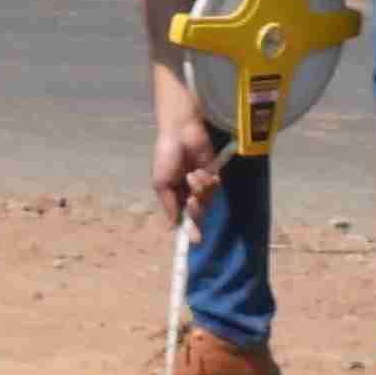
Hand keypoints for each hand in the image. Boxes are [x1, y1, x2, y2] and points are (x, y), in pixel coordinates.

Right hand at [149, 101, 222, 225]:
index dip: (189, 230)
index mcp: (173, 196)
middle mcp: (188, 193)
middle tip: (193, 202)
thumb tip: (173, 226)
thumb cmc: (166, 156)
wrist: (180, 133)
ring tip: (192, 175)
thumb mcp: (160, 183)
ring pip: (207, 200)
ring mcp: (201, 184)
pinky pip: (214, 187)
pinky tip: (200, 170)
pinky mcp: (213, 173)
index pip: (183, 218)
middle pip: (198, 213)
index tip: (195, 241)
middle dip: (196, 211)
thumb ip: (169, 205)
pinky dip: (207, 181)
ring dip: (200, 190)